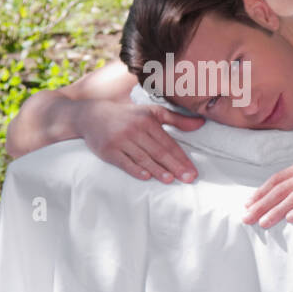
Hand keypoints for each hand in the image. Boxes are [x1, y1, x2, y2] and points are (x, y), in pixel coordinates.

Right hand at [75, 100, 202, 182]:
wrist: (91, 116)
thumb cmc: (127, 115)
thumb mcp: (151, 112)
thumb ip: (176, 119)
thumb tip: (201, 123)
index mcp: (148, 122)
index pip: (169, 144)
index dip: (182, 158)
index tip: (193, 171)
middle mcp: (135, 130)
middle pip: (159, 152)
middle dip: (175, 166)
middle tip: (188, 178)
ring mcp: (120, 140)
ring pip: (143, 158)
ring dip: (157, 170)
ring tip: (170, 179)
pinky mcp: (108, 150)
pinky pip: (124, 162)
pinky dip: (135, 169)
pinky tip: (146, 176)